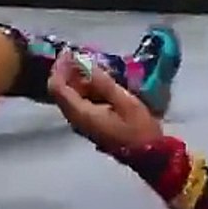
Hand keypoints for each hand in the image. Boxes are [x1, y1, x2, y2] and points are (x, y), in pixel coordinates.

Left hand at [47, 49, 162, 151]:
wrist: (149, 156)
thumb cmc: (139, 129)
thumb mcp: (125, 101)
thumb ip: (103, 82)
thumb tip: (86, 63)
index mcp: (81, 113)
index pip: (58, 87)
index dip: (60, 67)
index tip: (71, 52)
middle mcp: (75, 119)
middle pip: (61, 91)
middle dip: (68, 72)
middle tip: (83, 56)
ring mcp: (82, 124)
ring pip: (70, 97)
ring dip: (77, 80)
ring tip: (94, 66)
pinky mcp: (91, 126)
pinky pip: (80, 104)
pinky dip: (85, 90)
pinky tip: (101, 83)